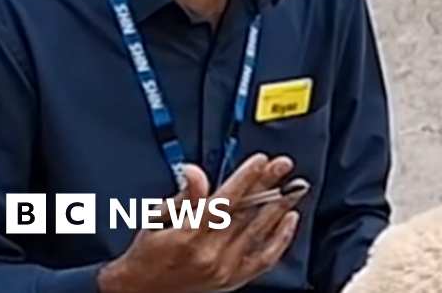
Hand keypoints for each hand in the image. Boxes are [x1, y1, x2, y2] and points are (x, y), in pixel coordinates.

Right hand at [97, 154, 308, 292]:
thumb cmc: (147, 255)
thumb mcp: (156, 218)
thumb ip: (183, 195)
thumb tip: (194, 172)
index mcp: (189, 235)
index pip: (225, 200)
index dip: (245, 178)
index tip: (260, 161)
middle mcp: (209, 253)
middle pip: (246, 212)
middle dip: (267, 185)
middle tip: (283, 165)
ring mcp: (224, 268)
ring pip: (259, 232)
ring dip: (279, 207)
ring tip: (294, 187)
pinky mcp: (233, 279)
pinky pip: (264, 259)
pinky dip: (280, 239)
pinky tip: (289, 220)